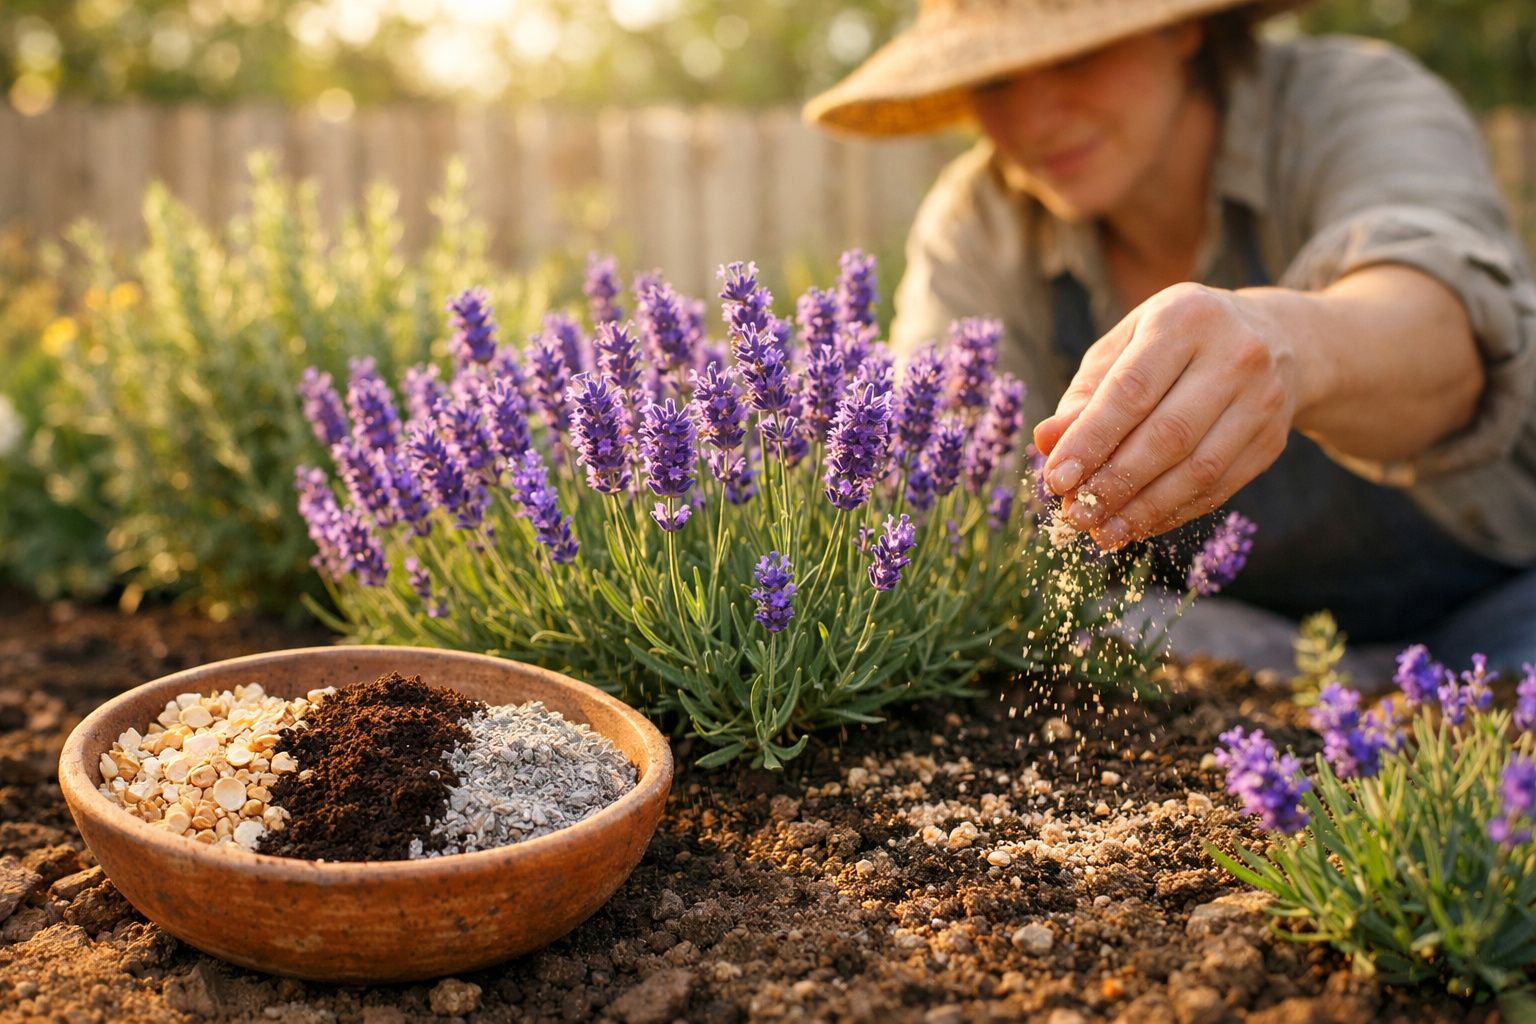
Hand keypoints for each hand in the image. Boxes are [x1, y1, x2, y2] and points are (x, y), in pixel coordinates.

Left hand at [1032, 282, 1304, 548]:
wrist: (1275, 338)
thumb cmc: (1174, 342)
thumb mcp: (1125, 347)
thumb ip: (1085, 393)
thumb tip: (1046, 441)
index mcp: (1185, 318)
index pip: (1132, 390)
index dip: (1091, 440)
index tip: (1056, 480)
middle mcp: (1234, 354)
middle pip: (1168, 435)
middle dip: (1114, 483)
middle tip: (1075, 514)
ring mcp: (1262, 398)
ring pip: (1198, 469)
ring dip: (1143, 509)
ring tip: (1102, 531)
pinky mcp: (1272, 438)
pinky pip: (1219, 487)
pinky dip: (1173, 512)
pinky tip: (1138, 525)